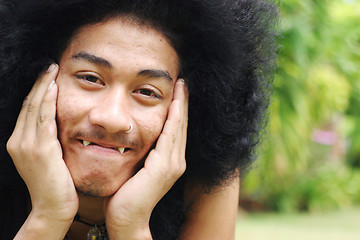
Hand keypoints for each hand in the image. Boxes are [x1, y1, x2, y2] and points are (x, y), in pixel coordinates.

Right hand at [7, 64, 77, 237]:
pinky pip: (44, 120)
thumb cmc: (56, 184)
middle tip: (50, 65)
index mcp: (20, 142)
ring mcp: (27, 146)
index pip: (28, 110)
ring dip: (44, 87)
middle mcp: (19, 141)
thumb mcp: (49, 158)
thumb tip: (59, 123)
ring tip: (52, 70)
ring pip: (34, 108)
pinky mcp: (40, 151)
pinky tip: (54, 88)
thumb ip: (49, 140)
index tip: (48, 75)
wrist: (52, 208)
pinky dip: (48, 102)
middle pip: (29, 104)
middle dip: (40, 83)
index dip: (38, 91)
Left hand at [104, 79, 187, 238]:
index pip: (176, 130)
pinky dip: (174, 118)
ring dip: (180, 105)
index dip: (178, 110)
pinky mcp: (164, 167)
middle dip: (183, 103)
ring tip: (181, 86)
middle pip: (181, 125)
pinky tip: (174, 103)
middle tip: (183, 82)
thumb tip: (132, 136)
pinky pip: (170, 136)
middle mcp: (176, 161)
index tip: (177, 91)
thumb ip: (141, 152)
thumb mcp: (136, 168)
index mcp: (169, 161)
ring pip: (179, 127)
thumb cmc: (125, 195)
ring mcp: (172, 164)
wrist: (126, 219)